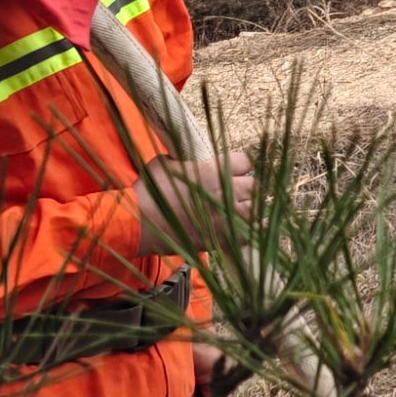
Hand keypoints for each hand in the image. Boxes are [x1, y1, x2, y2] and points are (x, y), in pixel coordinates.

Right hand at [136, 146, 252, 257]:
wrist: (141, 222)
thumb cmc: (151, 190)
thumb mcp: (166, 162)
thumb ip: (186, 159)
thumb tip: (190, 158)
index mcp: (215, 170)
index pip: (244, 162)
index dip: (238, 165)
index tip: (232, 169)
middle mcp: (226, 191)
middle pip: (253, 185)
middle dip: (245, 186)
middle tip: (234, 190)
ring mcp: (227, 216)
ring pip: (254, 209)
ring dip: (248, 207)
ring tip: (238, 208)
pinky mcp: (222, 237)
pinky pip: (249, 234)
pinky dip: (251, 230)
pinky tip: (249, 228)